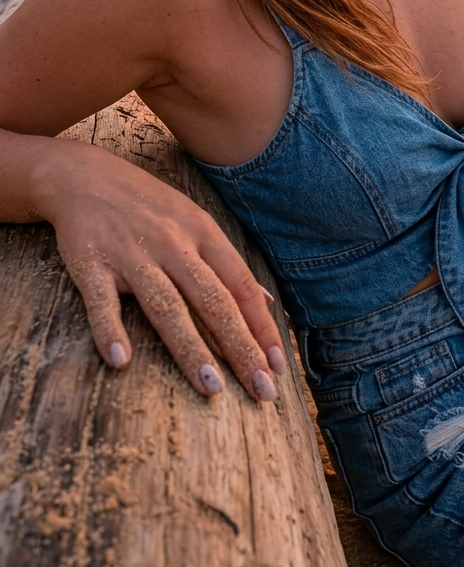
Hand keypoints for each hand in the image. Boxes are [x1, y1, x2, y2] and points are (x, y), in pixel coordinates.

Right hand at [36, 141, 285, 400]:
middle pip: (212, 300)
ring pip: (167, 306)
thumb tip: (267, 302)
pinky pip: (102, 300)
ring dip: (190, 348)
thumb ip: (228, 264)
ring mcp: (132, 254)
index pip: (240, 286)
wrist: (84, 176)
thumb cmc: (148, 205)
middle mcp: (173, 244)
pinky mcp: (91, 263)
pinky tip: (121, 360)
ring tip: (212, 388)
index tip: (276, 366)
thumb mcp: (195, 223)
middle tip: (261, 390)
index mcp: (202, 233)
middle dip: (240, 346)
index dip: (261, 326)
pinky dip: (110, 329)